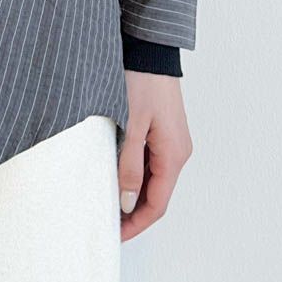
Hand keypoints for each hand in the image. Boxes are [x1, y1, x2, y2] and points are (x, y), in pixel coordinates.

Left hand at [117, 70, 192, 240]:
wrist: (149, 47)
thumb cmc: (141, 80)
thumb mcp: (130, 124)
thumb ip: (129, 165)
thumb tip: (127, 203)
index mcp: (174, 154)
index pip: (157, 205)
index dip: (135, 224)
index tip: (112, 234)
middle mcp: (177, 151)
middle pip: (156, 195)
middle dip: (131, 212)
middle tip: (104, 221)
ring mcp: (170, 140)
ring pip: (151, 178)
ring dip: (130, 192)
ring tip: (104, 199)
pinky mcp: (161, 129)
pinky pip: (149, 160)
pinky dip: (132, 173)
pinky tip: (113, 172)